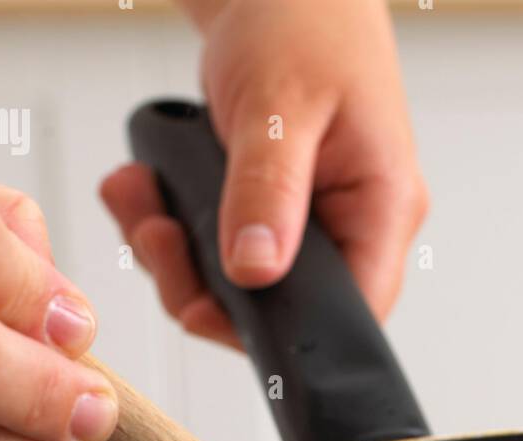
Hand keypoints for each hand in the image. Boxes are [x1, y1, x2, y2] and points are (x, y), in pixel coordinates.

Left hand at [100, 0, 427, 349]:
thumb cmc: (305, 20)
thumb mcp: (279, 104)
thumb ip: (266, 191)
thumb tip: (254, 270)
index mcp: (383, 211)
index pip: (347, 316)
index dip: (277, 329)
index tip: (205, 305)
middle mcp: (355, 228)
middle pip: (286, 312)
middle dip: (205, 287)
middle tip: (154, 239)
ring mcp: (314, 225)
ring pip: (244, 288)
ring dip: (177, 257)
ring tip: (140, 201)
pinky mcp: (276, 216)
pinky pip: (224, 251)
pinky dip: (174, 229)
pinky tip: (147, 188)